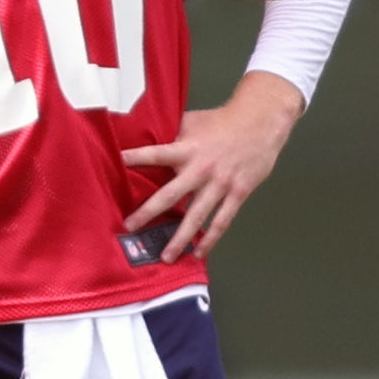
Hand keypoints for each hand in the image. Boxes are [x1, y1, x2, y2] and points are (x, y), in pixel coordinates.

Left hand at [120, 71, 304, 260]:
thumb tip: (149, 139)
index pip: (157, 153)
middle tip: (130, 227)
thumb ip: (174, 136)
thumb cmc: (223, 121)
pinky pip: (221, 221)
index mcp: (188, 149)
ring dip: (180, 238)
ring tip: (166, 256)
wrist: (260, 122)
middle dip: (149, 212)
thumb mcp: (194, 122)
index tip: (118, 162)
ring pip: (196, 217)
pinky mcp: (237, 193)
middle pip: (171, 195)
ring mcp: (220, 184)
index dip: (137, 157)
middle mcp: (201, 169)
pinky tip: (198, 253)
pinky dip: (210, 239)